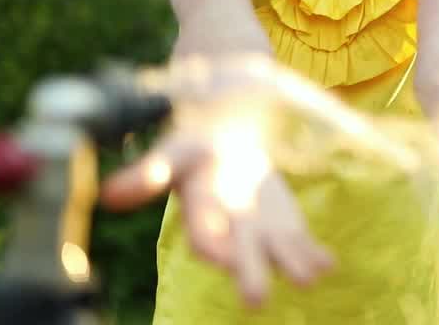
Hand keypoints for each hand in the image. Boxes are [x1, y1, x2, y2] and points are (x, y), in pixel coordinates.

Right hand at [99, 54, 334, 305]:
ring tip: (310, 278)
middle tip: (256, 300)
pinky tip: (329, 264)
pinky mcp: (282, 226)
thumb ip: (149, 173)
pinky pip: (297, 243)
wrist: (227, 139)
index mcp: (201, 209)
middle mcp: (229, 226)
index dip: (211, 243)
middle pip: (239, 251)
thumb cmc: (196, 146)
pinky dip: (312, 254)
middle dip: (248, 272)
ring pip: (274, 251)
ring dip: (292, 264)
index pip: (202, 233)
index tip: (221, 257)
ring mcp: (258, 229)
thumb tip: (109, 195)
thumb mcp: (175, 150)